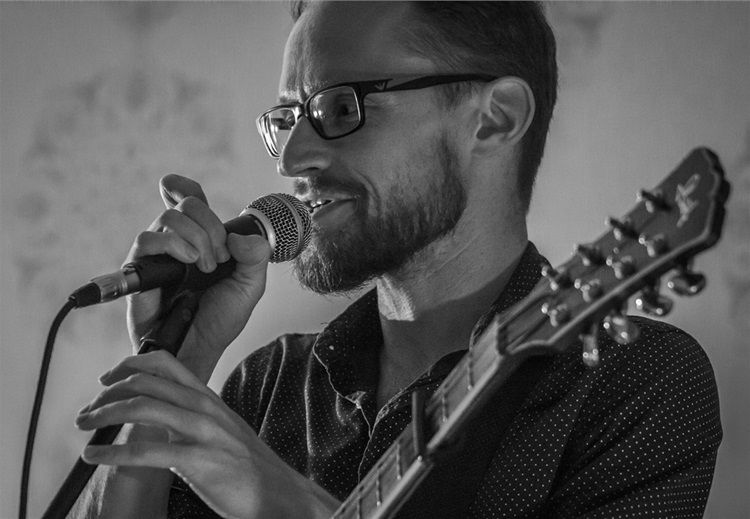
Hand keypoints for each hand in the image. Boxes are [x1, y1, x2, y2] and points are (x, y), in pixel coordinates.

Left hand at [76, 351, 339, 518]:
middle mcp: (204, 407)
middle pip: (146, 381)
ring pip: (142, 407)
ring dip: (103, 414)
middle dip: (107, 391)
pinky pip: (145, 451)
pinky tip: (94, 457)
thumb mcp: (221, 429)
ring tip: (84, 426)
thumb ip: (192, 416)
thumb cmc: (248, 466)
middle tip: (87, 409)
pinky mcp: (197, 461)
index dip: (129, 364)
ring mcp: (202, 432)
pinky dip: (112, 452)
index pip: (165, 362)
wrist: (278, 492)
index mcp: (208, 398)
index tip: (108, 378)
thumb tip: (160, 414)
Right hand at [125, 175, 271, 379]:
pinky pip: (146, 241)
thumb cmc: (220, 320)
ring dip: (194, 238)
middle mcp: (177, 243)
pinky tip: (188, 263)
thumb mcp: (250, 286)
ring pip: (167, 219)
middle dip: (209, 226)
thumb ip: (255, 256)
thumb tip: (238, 236)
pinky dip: (171, 245)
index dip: (182, 187)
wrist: (200, 350)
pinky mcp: (140, 272)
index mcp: (201, 240)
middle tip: (220, 258)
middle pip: (185, 206)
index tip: (181, 187)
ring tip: (204, 267)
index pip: (187, 200)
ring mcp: (158, 256)